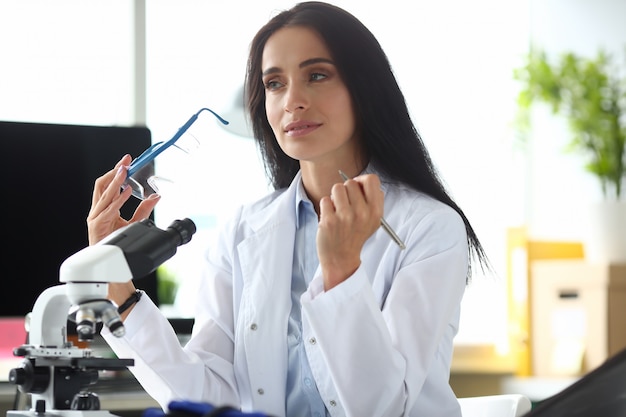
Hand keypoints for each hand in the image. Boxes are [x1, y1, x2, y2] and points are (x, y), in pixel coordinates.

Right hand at [87, 154, 159, 244]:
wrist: (110, 261)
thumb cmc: (116, 242)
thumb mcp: (134, 222)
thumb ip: (143, 209)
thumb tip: (156, 197)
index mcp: (105, 206)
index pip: (109, 184)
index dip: (117, 171)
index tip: (127, 160)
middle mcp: (98, 209)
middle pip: (103, 184)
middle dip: (114, 172)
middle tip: (126, 162)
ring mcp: (96, 216)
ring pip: (104, 194)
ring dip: (116, 181)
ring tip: (125, 172)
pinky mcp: (96, 225)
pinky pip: (108, 210)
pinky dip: (118, 200)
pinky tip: (126, 192)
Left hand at [317, 173, 383, 289]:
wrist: (341, 258)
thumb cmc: (355, 236)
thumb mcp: (373, 221)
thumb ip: (374, 200)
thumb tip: (365, 181)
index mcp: (375, 211)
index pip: (371, 179)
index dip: (361, 180)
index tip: (356, 187)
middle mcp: (362, 213)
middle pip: (351, 183)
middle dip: (346, 191)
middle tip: (345, 205)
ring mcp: (345, 217)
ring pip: (336, 188)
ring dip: (334, 197)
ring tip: (337, 210)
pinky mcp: (329, 220)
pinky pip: (325, 200)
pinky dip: (326, 207)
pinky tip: (330, 218)